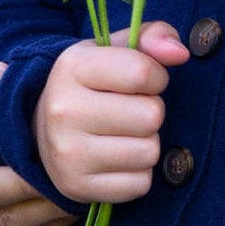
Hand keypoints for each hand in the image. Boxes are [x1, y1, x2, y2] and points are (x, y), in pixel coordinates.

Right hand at [34, 22, 188, 203]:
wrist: (44, 131)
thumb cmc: (91, 86)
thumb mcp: (113, 51)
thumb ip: (151, 38)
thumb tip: (180, 53)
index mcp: (72, 67)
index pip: (143, 72)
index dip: (156, 76)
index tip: (142, 81)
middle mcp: (63, 110)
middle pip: (151, 116)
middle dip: (150, 112)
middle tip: (129, 110)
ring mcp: (67, 153)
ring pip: (149, 152)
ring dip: (146, 143)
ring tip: (123, 134)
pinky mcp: (77, 187)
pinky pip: (140, 184)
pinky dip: (137, 173)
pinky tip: (116, 160)